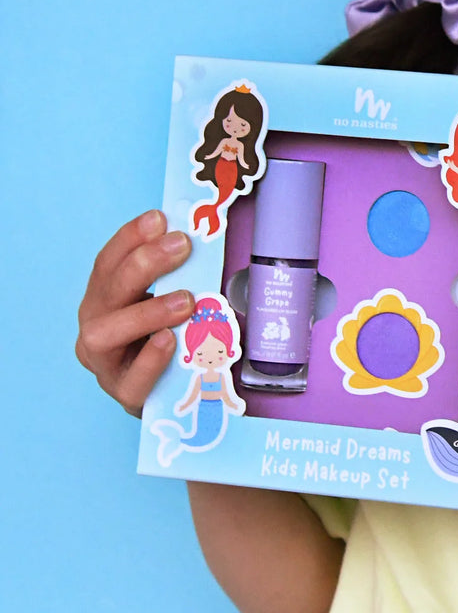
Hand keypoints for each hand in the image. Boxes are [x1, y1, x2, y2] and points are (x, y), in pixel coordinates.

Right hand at [76, 209, 194, 416]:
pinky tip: (170, 341)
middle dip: (145, 263)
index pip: (108, 262)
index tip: (160, 217)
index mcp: (105, 297)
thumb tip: (206, 234)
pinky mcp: (124, 394)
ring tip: (185, 301)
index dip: (131, 237)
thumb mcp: (171, 296)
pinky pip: (131, 380)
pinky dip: (150, 358)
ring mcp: (106, 363)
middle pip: (109, 289)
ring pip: (105, 334)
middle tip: (182, 246)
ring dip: (146, 312)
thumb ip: (181, 273)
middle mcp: (97, 325)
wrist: (165, 390)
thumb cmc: (170, 331)